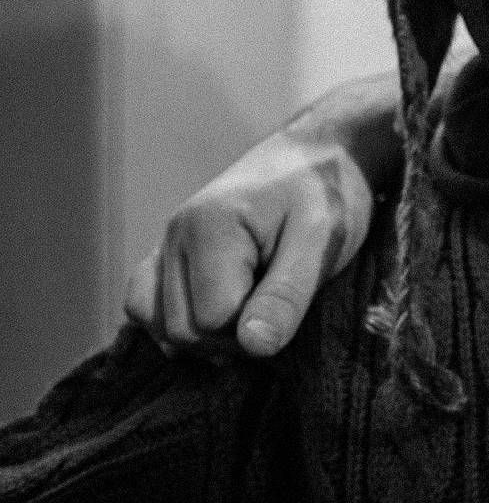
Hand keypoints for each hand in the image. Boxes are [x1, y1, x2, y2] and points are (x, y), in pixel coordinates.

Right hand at [123, 70, 399, 356]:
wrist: (318, 155)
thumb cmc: (328, 193)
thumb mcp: (323, 240)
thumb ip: (287, 294)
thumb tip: (253, 347)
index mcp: (208, 227)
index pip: (210, 319)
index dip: (254, 329)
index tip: (290, 309)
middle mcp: (174, 233)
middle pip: (179, 328)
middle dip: (230, 337)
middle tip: (276, 312)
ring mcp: (165, 243)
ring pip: (154, 322)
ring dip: (202, 335)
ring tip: (250, 313)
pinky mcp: (167, 253)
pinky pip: (145, 303)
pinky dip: (177, 320)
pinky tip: (219, 315)